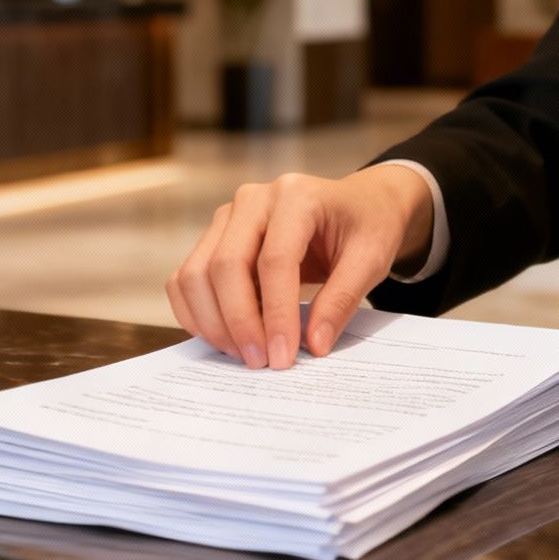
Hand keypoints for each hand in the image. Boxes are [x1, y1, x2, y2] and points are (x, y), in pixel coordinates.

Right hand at [166, 164, 433, 368]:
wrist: (356, 204)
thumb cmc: (366, 226)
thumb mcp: (372, 258)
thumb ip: (343, 299)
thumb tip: (314, 345)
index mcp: (296, 196)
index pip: (275, 260)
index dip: (276, 313)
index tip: (284, 356)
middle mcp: (253, 200)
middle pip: (225, 266)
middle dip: (240, 322)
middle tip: (261, 363)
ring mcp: (227, 218)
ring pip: (196, 274)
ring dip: (213, 323)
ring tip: (245, 355)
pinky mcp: (213, 238)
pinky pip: (186, 280)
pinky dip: (197, 314)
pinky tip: (225, 340)